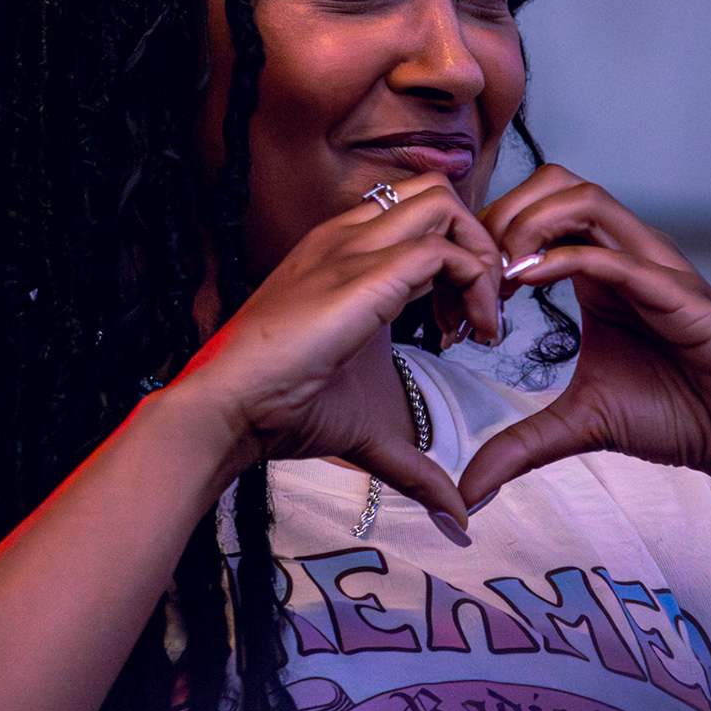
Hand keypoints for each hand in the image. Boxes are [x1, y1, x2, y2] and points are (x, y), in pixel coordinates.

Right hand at [173, 172, 500, 522]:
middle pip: (435, 193)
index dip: (455, 259)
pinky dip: (477, 285)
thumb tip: (457, 517)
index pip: (415, 217)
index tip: (462, 325)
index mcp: (340, 254)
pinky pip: (444, 251)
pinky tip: (473, 336)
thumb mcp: (367, 429)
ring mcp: (353, 250)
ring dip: (482, 257)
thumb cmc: (284, 412)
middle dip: (478, 242)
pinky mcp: (365, 275)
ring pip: (444, 205)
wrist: (228, 409)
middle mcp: (347, 238)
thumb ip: (415, 464)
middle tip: (482, 311)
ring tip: (481, 323)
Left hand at [459, 165, 710, 511]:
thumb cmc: (679, 414)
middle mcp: (626, 253)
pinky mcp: (680, 294)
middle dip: (500, 213)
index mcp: (599, 269)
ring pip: (584, 198)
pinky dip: (565, 257)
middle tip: (472, 273)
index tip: (458, 294)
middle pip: (553, 181)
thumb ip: (521, 446)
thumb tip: (468, 490)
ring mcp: (654, 267)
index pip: (535, 210)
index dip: (487, 237)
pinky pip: (616, 255)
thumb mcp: (580, 425)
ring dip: (528, 225)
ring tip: (498, 275)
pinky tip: (526, 281)